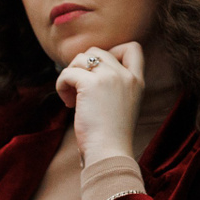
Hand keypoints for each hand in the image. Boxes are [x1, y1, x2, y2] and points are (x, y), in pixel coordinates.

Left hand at [55, 42, 144, 163]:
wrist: (110, 151)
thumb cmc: (113, 136)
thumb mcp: (126, 104)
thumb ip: (117, 85)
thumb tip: (89, 68)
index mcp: (137, 80)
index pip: (133, 47)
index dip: (113, 52)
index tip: (100, 73)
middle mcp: (126, 75)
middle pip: (97, 51)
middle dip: (82, 67)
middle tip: (80, 90)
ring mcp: (110, 77)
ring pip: (80, 58)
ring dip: (70, 75)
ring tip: (72, 98)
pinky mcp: (91, 84)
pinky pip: (67, 73)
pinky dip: (61, 86)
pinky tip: (68, 103)